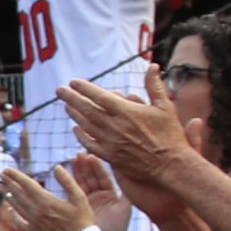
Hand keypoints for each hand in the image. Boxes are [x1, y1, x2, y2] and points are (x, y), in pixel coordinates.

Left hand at [0, 165, 90, 230]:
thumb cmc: (83, 218)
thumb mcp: (79, 196)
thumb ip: (67, 181)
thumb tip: (57, 167)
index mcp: (46, 201)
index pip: (26, 184)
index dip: (15, 175)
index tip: (6, 169)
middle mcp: (36, 212)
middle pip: (18, 193)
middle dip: (8, 182)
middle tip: (0, 174)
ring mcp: (33, 223)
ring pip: (16, 206)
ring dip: (7, 195)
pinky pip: (19, 222)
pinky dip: (12, 214)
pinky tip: (9, 208)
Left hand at [63, 68, 207, 190]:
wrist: (171, 165)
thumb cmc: (170, 135)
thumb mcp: (165, 107)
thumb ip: (154, 86)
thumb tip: (152, 65)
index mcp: (126, 112)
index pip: (99, 97)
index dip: (84, 88)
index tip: (73, 82)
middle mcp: (115, 127)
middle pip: (87, 110)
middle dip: (71, 98)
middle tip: (59, 90)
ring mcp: (111, 143)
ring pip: (86, 126)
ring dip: (74, 115)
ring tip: (66, 106)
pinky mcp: (111, 157)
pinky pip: (90, 145)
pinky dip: (81, 136)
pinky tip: (76, 129)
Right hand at [65, 154, 132, 230]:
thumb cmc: (118, 228)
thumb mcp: (125, 208)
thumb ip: (126, 192)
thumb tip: (130, 174)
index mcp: (111, 194)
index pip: (103, 177)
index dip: (97, 167)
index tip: (91, 156)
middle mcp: (100, 196)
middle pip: (92, 177)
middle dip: (86, 165)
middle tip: (79, 154)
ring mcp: (89, 201)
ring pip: (83, 183)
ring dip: (78, 171)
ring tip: (73, 159)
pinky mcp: (80, 207)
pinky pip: (74, 193)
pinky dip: (71, 183)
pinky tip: (65, 174)